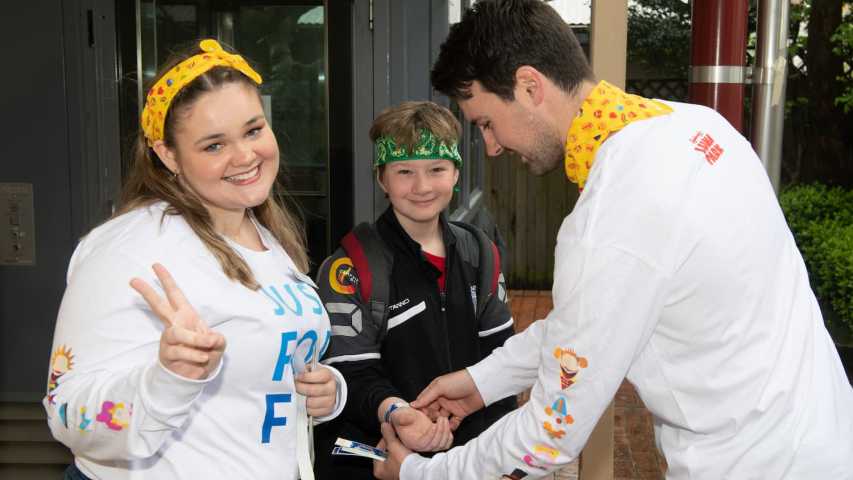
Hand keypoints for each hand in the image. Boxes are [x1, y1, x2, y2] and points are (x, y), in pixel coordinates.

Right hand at [131, 263, 225, 379]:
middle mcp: (174, 324)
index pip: (175, 295)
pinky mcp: (167, 354)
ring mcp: (168, 339)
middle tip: (133, 280)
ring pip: (176, 333)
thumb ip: (216, 339)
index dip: (167, 280)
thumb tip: (210, 339)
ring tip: (206, 348)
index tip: (155, 265)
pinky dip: (196, 356)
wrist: (200, 374)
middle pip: (158, 306)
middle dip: (147, 292)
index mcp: (186, 315)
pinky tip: (203, 360)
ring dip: (195, 341)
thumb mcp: (218, 344)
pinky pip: (181, 352)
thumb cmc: (207, 352)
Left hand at [295, 365, 336, 416]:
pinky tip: (303, 402)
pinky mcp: (327, 410)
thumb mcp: (312, 370)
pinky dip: (305, 408)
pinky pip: (312, 412)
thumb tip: (295, 372)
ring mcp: (330, 400)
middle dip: (300, 388)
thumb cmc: (315, 379)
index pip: (319, 376)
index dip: (306, 377)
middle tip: (294, 386)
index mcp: (328, 376)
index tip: (297, 377)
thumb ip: (304, 370)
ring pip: (311, 402)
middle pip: (313, 390)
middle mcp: (331, 388)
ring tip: (298, 395)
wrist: (326, 388)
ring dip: (302, 399)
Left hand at [373, 422, 412, 479]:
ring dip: (398, 448)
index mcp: (378, 469)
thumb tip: (384, 426)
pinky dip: (403, 454)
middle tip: (397, 438)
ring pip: (394, 455)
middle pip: (386, 452)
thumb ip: (388, 435)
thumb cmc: (404, 463)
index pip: (378, 449)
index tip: (390, 433)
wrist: (418, 471)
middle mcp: (384, 472)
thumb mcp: (394, 445)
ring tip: (403, 444)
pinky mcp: (401, 471)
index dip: (384, 439)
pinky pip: (400, 459)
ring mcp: (393, 473)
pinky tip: (408, 450)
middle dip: (392, 444)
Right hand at [391, 406, 453, 451]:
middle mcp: (423, 445)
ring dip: (446, 432)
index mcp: (413, 442)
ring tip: (445, 419)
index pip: (424, 443)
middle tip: (443, 418)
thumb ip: (401, 416)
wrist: (408, 414)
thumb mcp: (400, 414)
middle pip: (435, 444)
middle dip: (441, 431)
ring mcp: (431, 443)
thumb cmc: (404, 415)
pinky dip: (449, 435)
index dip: (431, 435)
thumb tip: (401, 418)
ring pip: (443, 444)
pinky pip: (446, 443)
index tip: (434, 424)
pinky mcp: (438, 440)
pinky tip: (448, 424)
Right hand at [411, 369, 483, 430]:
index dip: (420, 411)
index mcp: (435, 391)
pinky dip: (450, 428)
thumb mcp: (439, 387)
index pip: (424, 402)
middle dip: (429, 419)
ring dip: (439, 424)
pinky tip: (447, 431)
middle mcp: (442, 399)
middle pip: (432, 412)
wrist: (480, 386)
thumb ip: (426, 396)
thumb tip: (413, 404)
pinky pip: (453, 423)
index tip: (416, 420)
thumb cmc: (459, 382)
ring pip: (441, 419)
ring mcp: (451, 407)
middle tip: (427, 427)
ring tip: (437, 430)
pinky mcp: (460, 414)